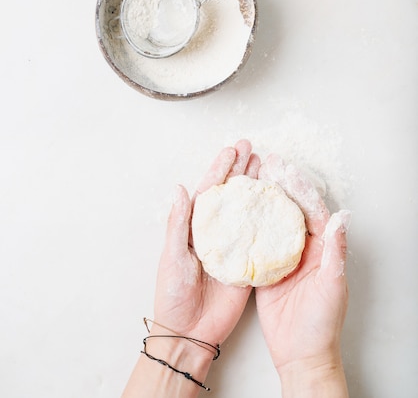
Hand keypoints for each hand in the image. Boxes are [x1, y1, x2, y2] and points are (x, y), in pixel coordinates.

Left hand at [153, 139, 259, 345]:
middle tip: (253, 149)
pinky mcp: (247, 264)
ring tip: (267, 167)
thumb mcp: (171, 256)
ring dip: (256, 188)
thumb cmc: (173, 294)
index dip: (220, 169)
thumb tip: (180, 188)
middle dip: (241, 170)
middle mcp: (216, 232)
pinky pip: (260, 238)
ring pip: (247, 211)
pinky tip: (280, 204)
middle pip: (231, 195)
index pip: (209, 191)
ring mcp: (232, 246)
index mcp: (195, 227)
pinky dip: (270, 220)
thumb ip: (178, 223)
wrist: (189, 331)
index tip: (231, 150)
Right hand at [256, 155, 349, 393]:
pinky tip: (238, 210)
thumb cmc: (322, 324)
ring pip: (272, 221)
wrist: (301, 354)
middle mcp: (303, 248)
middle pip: (290, 209)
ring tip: (250, 177)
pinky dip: (248, 224)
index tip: (285, 168)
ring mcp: (283, 257)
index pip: (311, 209)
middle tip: (266, 163)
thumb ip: (335, 252)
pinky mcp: (265, 270)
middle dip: (279, 185)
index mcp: (322, 248)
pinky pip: (257, 242)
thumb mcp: (333, 286)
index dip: (299, 187)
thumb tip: (340, 218)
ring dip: (263, 199)